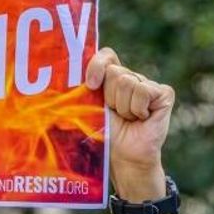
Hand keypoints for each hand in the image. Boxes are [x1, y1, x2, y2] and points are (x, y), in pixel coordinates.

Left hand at [85, 46, 180, 213]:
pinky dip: (138, 109)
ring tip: (129, 119)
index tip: (90, 85)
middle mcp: (131, 77)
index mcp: (112, 78)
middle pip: (115, 72)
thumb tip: (49, 90)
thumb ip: (78, 93)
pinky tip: (142, 119)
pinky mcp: (164, 94)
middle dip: (110, 98)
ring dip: (124, 107)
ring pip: (128, 82)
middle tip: (116, 115)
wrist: (125, 158)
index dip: (98, 65)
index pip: (107, 55)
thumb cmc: (106, 135)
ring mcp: (148, 84)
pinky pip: (144, 91)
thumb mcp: (89, 110)